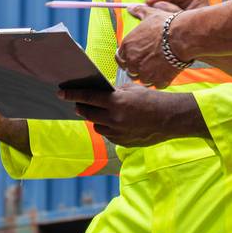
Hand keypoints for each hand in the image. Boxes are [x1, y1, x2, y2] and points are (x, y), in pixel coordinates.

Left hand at [63, 82, 201, 145]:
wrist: (170, 118)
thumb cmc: (151, 100)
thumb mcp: (131, 90)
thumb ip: (113, 93)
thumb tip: (98, 94)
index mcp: (116, 102)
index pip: (87, 97)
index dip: (72, 94)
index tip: (61, 93)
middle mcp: (115, 119)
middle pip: (88, 114)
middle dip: (81, 107)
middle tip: (78, 103)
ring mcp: (118, 133)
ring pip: (96, 126)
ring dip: (95, 119)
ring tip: (101, 113)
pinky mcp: (123, 143)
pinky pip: (108, 135)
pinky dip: (108, 128)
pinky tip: (114, 123)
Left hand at [117, 12, 184, 87]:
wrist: (182, 36)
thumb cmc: (166, 25)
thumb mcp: (149, 14)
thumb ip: (138, 11)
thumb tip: (131, 8)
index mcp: (127, 47)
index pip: (120, 58)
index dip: (127, 57)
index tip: (135, 55)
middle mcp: (133, 62)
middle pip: (130, 70)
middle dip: (137, 67)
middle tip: (149, 61)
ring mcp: (145, 73)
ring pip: (142, 79)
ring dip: (148, 74)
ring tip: (158, 66)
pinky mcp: (158, 81)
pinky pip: (156, 84)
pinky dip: (161, 80)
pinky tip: (166, 71)